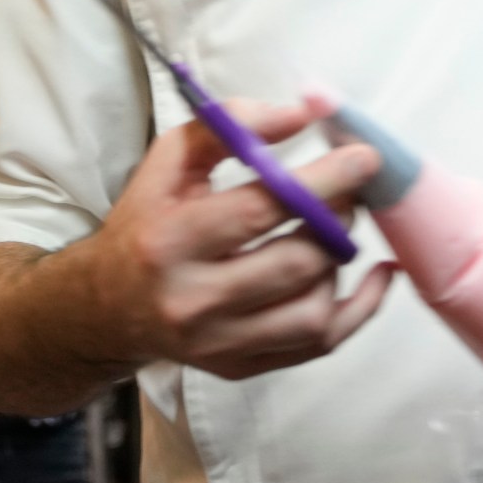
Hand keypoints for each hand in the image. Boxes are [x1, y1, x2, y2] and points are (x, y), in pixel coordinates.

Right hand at [84, 99, 396, 380]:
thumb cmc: (145, 223)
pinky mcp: (241, 368)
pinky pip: (319, 345)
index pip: (262, 209)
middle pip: (295, 262)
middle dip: (340, 219)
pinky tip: (377, 276)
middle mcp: (192, 300)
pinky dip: (360, 310)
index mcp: (168, 241)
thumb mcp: (168, 162)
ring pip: (313, 311)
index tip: (362, 157)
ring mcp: (219, 343)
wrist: (105, 308)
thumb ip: (231, 125)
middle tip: (352, 191)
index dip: (322, 181)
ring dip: (340, 263)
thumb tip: (302, 114)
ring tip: (335, 232)